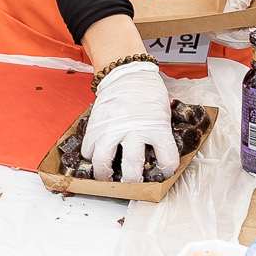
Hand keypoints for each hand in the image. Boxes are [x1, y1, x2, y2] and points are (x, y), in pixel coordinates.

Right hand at [84, 57, 175, 182]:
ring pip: (103, 161)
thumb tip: (157, 156)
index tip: (164, 171)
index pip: (167, 159)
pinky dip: (91, 156)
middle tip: (132, 182)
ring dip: (104, 174)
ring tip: (107, 177)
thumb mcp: (162, 114)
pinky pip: (88, 148)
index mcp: (157, 128)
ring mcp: (112, 128)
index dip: (167, 170)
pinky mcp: (96, 125)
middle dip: (133, 181)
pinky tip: (96, 155)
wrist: (127, 73)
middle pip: (132, 167)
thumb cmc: (147, 92)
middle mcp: (134, 130)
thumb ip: (159, 135)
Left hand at [212, 0, 255, 45]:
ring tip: (209, 29)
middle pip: (244, 39)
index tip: (220, 28)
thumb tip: (228, 13)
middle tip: (210, 30)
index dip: (234, 34)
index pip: (252, 34)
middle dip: (225, 37)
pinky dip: (226, 30)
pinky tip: (216, 25)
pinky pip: (238, 30)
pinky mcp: (251, 20)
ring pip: (240, 38)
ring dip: (224, 36)